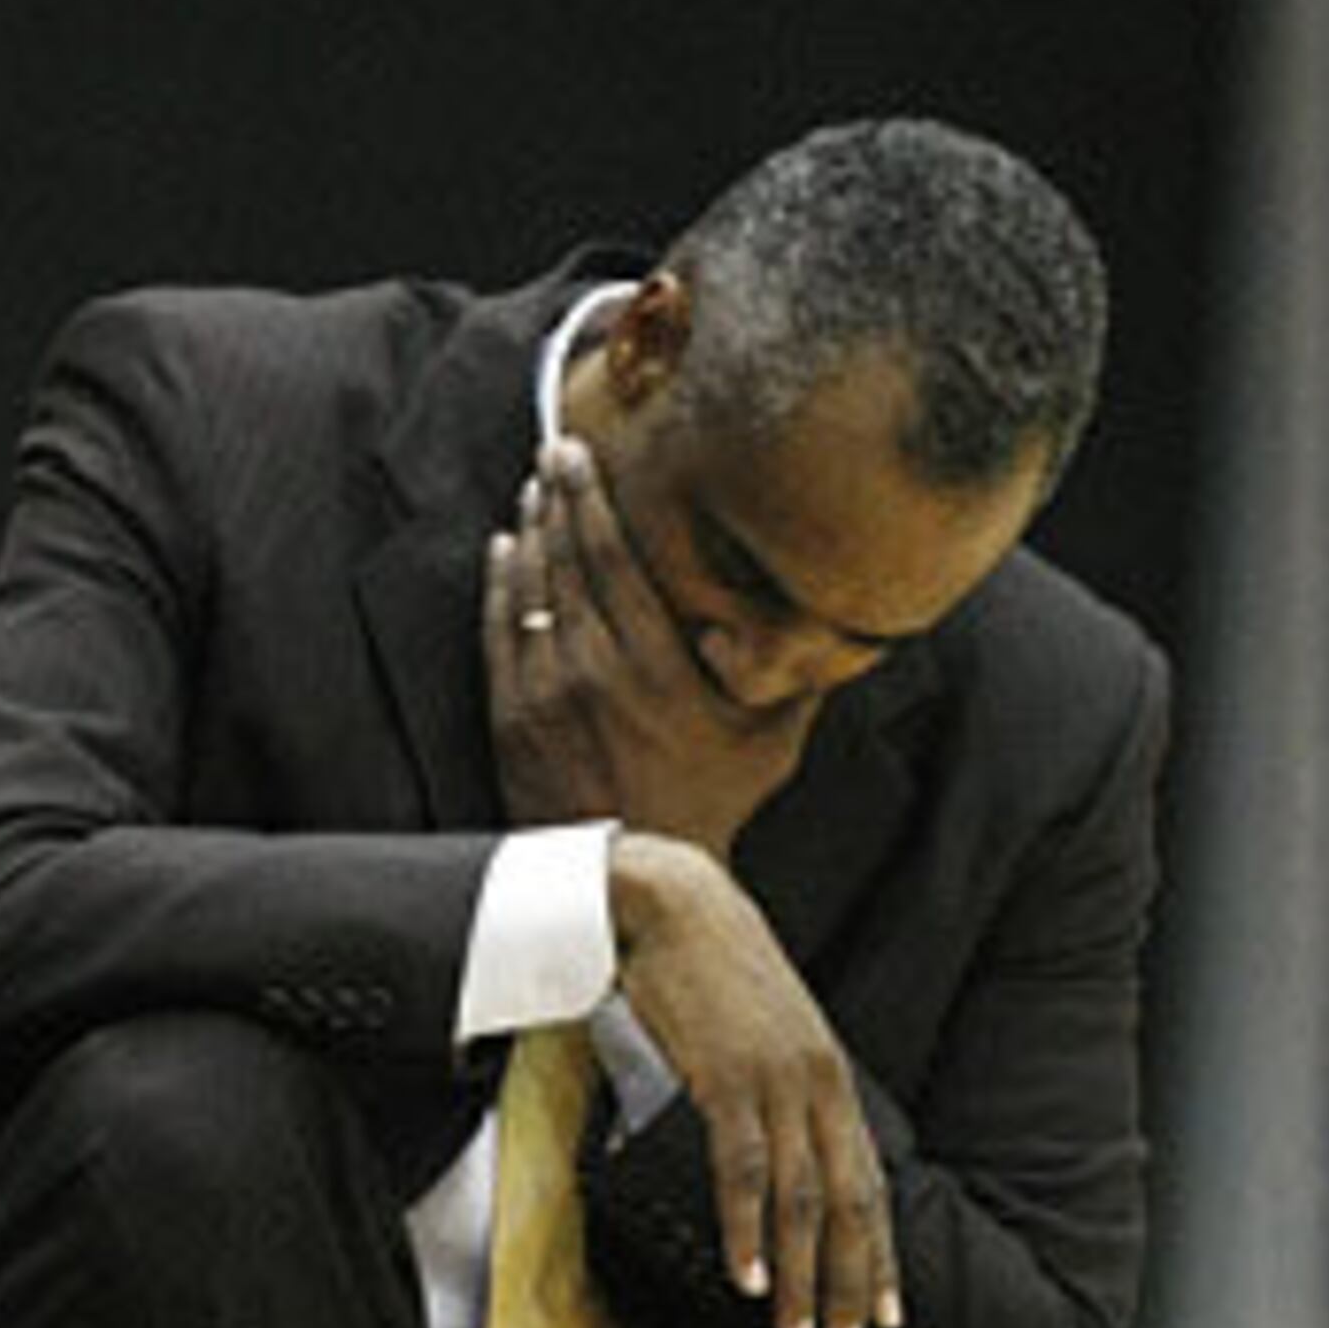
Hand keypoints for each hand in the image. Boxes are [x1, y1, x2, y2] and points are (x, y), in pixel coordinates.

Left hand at [487, 436, 817, 859]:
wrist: (631, 876)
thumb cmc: (710, 804)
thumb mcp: (773, 737)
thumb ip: (794, 670)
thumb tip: (830, 613)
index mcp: (658, 668)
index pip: (616, 562)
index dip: (596, 502)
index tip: (584, 456)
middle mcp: (595, 673)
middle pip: (568, 564)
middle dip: (560, 499)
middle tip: (555, 451)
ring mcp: (546, 697)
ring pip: (529, 593)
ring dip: (529, 534)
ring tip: (534, 491)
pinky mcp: (512, 720)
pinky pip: (498, 636)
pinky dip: (498, 587)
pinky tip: (501, 550)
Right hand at [607, 831, 898, 1327]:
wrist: (672, 904)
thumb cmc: (706, 967)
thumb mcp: (760, 1031)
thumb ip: (775, 1087)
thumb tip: (766, 1141)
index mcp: (830, 1078)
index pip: (868, 1184)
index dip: (879, 1255)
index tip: (884, 1314)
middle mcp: (818, 1085)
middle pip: (846, 1205)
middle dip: (849, 1286)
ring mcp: (776, 1083)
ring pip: (802, 1201)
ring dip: (801, 1278)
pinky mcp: (727, 1079)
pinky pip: (744, 1171)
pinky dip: (749, 1229)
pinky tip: (748, 1276)